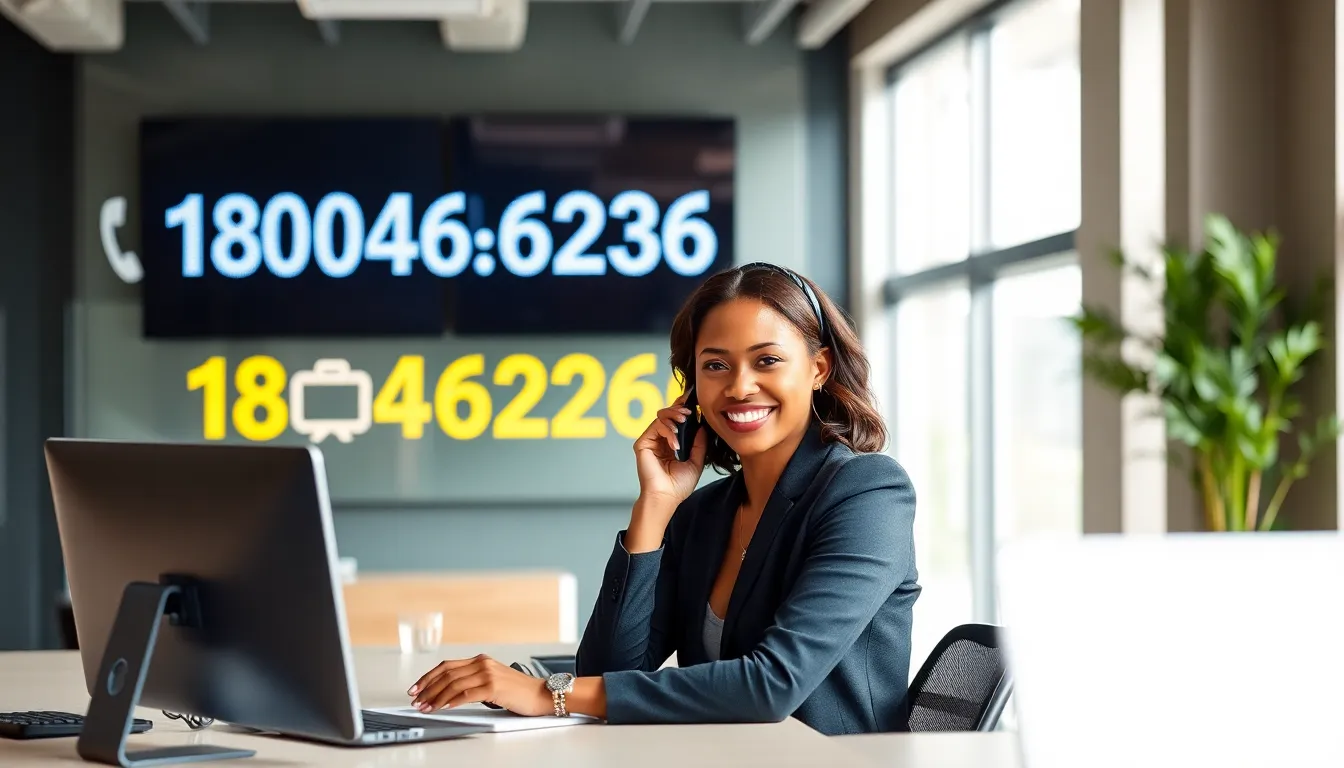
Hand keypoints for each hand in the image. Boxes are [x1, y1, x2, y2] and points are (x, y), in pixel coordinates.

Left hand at [407, 654, 550, 716]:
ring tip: (427, 707)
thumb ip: (473, 681)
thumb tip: (448, 693)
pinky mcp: (494, 687)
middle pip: (446, 674)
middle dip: (427, 688)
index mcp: (480, 660)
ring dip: (436, 697)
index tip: (416, 688)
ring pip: (453, 684)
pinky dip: (452, 701)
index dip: (428, 677)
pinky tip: (444, 707)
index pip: (446, 666)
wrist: (542, 694)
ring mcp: (488, 674)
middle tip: (416, 700)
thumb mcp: (493, 680)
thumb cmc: (519, 691)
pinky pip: (467, 694)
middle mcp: (482, 664)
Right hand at [633, 395, 707, 508]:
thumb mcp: (696, 461)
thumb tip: (703, 425)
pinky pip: (656, 427)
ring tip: (683, 423)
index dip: (682, 407)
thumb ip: (699, 443)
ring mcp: (650, 441)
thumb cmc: (679, 485)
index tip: (692, 400)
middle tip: (689, 412)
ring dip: (674, 417)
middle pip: (667, 414)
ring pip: (661, 416)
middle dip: (679, 409)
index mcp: (671, 442)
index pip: (676, 420)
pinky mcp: (642, 443)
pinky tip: (675, 444)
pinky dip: (668, 431)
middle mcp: (660, 440)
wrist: (667, 497)